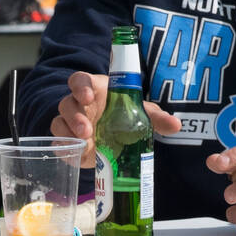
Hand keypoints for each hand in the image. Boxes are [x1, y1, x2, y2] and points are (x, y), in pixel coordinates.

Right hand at [51, 71, 181, 168]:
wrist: (112, 141)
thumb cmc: (123, 118)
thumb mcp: (141, 115)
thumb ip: (156, 117)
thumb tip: (176, 125)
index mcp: (94, 90)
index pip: (80, 80)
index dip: (81, 86)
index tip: (89, 96)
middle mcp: (78, 105)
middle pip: (67, 103)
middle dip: (75, 115)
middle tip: (88, 129)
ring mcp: (69, 124)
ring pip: (59, 122)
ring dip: (68, 132)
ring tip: (85, 142)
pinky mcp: (66, 143)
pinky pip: (58, 143)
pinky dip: (65, 149)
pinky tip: (78, 154)